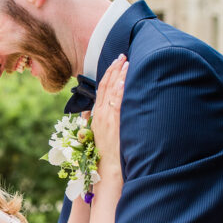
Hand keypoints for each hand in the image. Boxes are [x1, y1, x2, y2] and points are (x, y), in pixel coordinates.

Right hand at [91, 55, 127, 183]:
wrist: (108, 166)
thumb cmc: (108, 152)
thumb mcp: (104, 132)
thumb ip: (107, 119)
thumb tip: (113, 109)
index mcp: (96, 114)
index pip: (101, 88)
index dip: (108, 74)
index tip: (115, 63)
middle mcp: (99, 113)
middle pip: (105, 85)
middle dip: (114, 69)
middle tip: (122, 56)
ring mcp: (106, 117)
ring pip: (111, 90)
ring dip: (118, 74)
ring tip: (126, 61)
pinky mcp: (113, 122)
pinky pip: (116, 102)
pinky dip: (119, 90)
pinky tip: (123, 80)